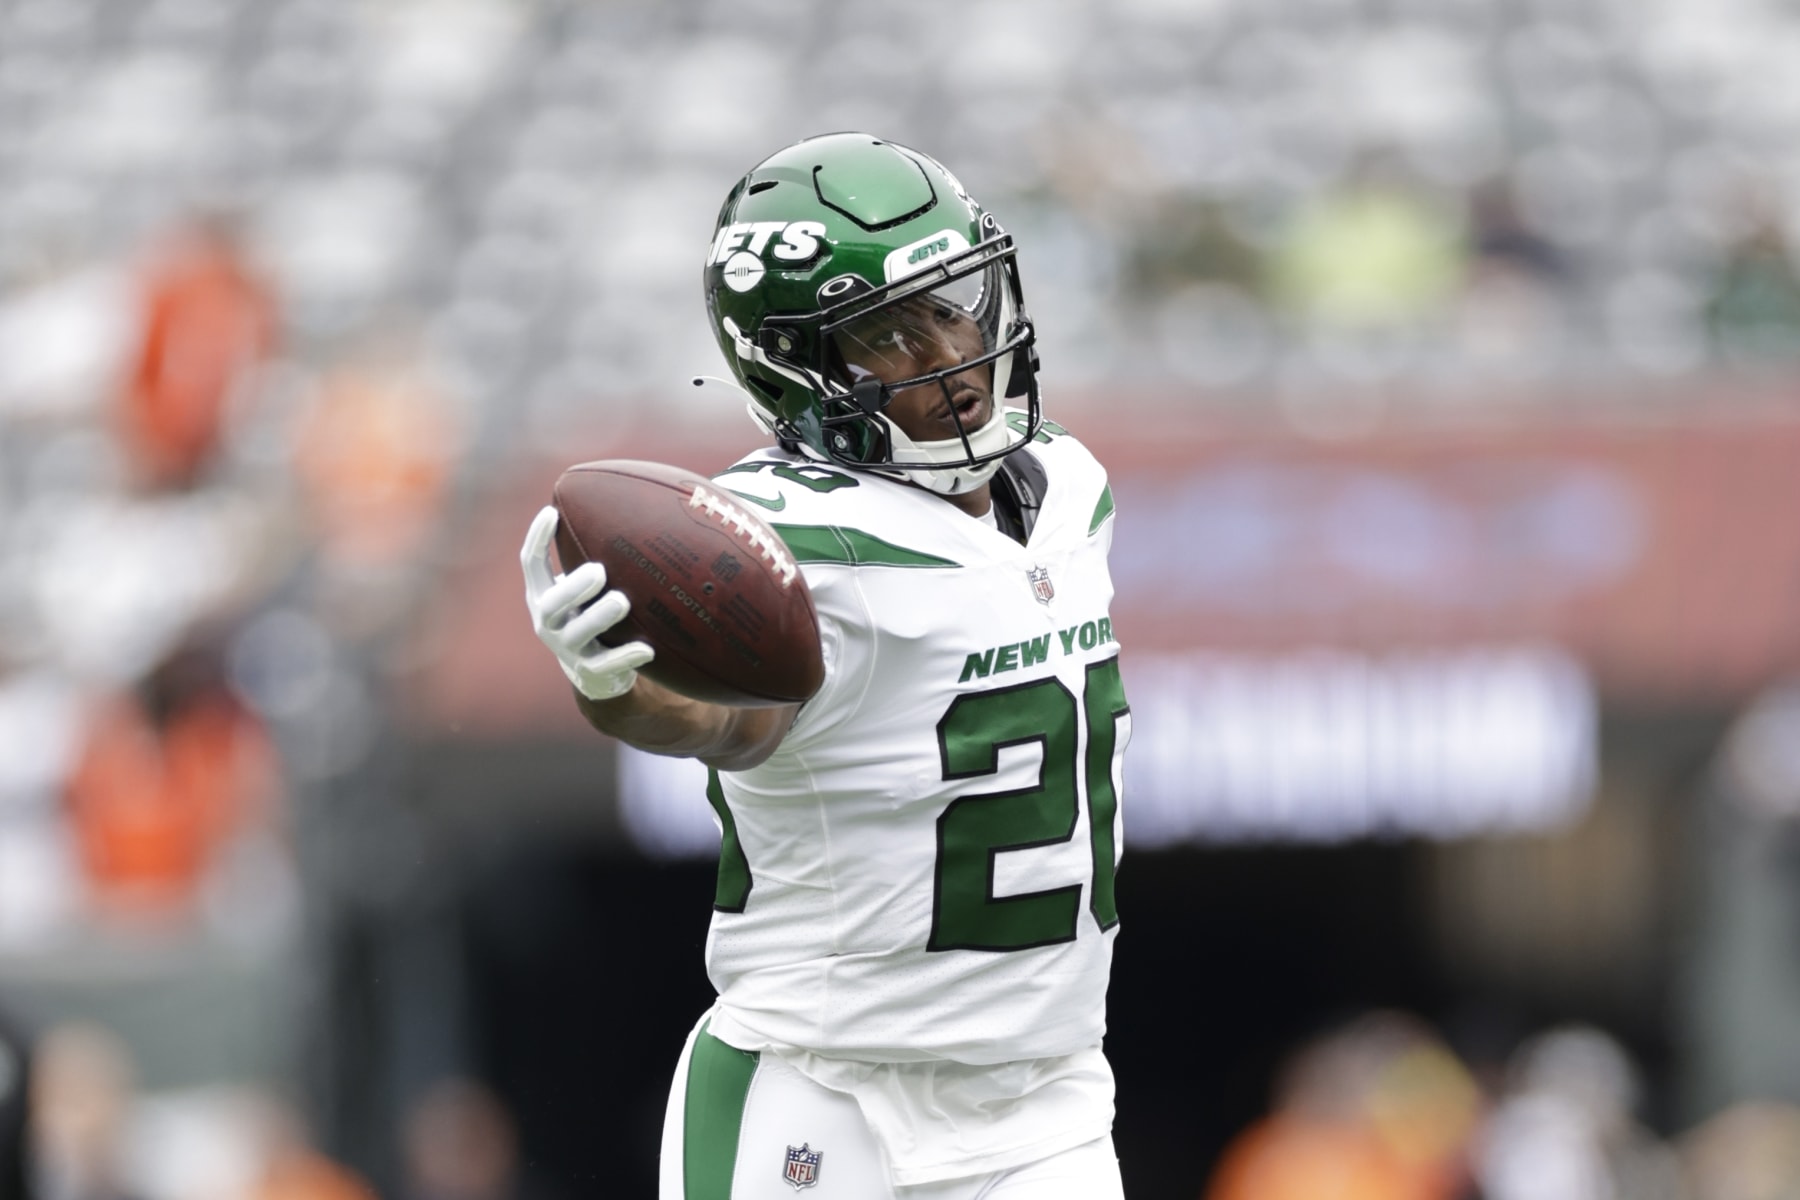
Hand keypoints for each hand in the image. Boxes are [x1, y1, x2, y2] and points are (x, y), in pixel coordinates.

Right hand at [520, 506, 653, 700]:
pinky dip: (627, 656)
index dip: (538, 539)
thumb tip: (635, 500)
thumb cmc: (594, 612)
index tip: (552, 512)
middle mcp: (548, 622)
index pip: (531, 564)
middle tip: (599, 571)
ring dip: (599, 616)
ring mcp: (567, 649)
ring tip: (622, 601)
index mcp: (543, 594)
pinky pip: (607, 665)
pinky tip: (648, 649)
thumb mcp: (587, 586)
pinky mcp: (590, 672)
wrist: (596, 672)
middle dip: (573, 587)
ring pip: (577, 634)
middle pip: (551, 604)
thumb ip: (596, 555)